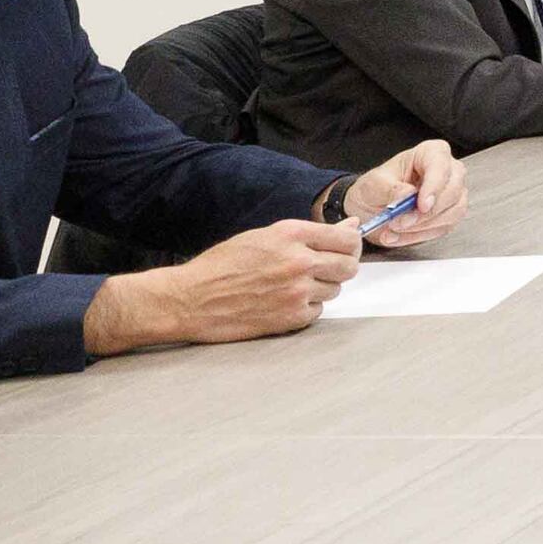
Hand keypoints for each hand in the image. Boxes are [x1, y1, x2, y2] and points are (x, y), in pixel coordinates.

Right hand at [88, 216, 360, 354]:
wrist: (190, 299)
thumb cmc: (222, 265)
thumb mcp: (263, 237)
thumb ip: (310, 234)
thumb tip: (352, 226)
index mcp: (291, 234)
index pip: (347, 239)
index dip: (351, 245)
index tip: (345, 249)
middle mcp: (299, 261)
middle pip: (349, 266)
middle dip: (340, 267)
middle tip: (321, 270)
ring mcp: (298, 292)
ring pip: (334, 290)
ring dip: (320, 288)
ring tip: (289, 286)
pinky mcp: (293, 317)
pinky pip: (318, 311)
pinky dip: (306, 308)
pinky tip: (281, 302)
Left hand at [342, 140, 461, 247]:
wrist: (370, 207)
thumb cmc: (374, 189)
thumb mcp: (373, 185)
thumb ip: (391, 189)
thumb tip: (407, 195)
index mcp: (429, 153)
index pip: (441, 165)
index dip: (434, 186)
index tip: (421, 205)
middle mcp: (447, 171)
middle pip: (453, 190)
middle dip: (426, 213)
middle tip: (400, 222)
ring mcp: (452, 193)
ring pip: (453, 212)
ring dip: (422, 226)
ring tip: (395, 229)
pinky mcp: (450, 214)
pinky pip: (444, 228)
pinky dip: (420, 235)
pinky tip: (401, 234)